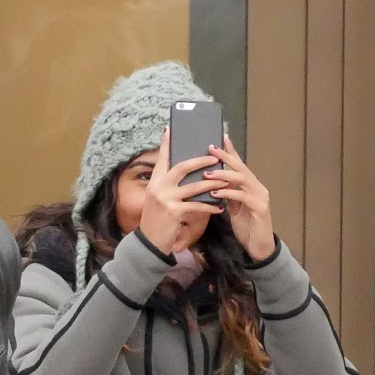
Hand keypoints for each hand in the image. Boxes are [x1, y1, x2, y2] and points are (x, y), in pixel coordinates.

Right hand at [139, 129, 225, 257]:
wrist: (149, 244)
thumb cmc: (156, 221)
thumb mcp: (157, 200)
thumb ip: (165, 185)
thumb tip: (179, 173)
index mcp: (154, 182)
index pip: (161, 158)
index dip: (166, 144)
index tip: (170, 129)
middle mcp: (159, 187)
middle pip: (182, 167)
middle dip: (200, 161)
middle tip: (215, 157)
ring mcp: (166, 199)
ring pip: (194, 186)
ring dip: (212, 183)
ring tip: (225, 180)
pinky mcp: (174, 212)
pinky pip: (197, 205)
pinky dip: (209, 206)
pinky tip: (219, 207)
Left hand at [205, 137, 275, 260]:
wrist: (259, 248)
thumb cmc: (246, 228)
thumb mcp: (234, 209)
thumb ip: (228, 195)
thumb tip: (215, 184)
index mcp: (251, 186)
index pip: (240, 165)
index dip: (231, 152)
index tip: (220, 139)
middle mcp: (257, 187)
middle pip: (241, 167)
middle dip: (226, 157)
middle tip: (211, 149)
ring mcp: (260, 197)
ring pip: (242, 179)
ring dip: (224, 175)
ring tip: (208, 173)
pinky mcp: (260, 208)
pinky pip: (242, 196)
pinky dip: (228, 193)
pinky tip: (215, 192)